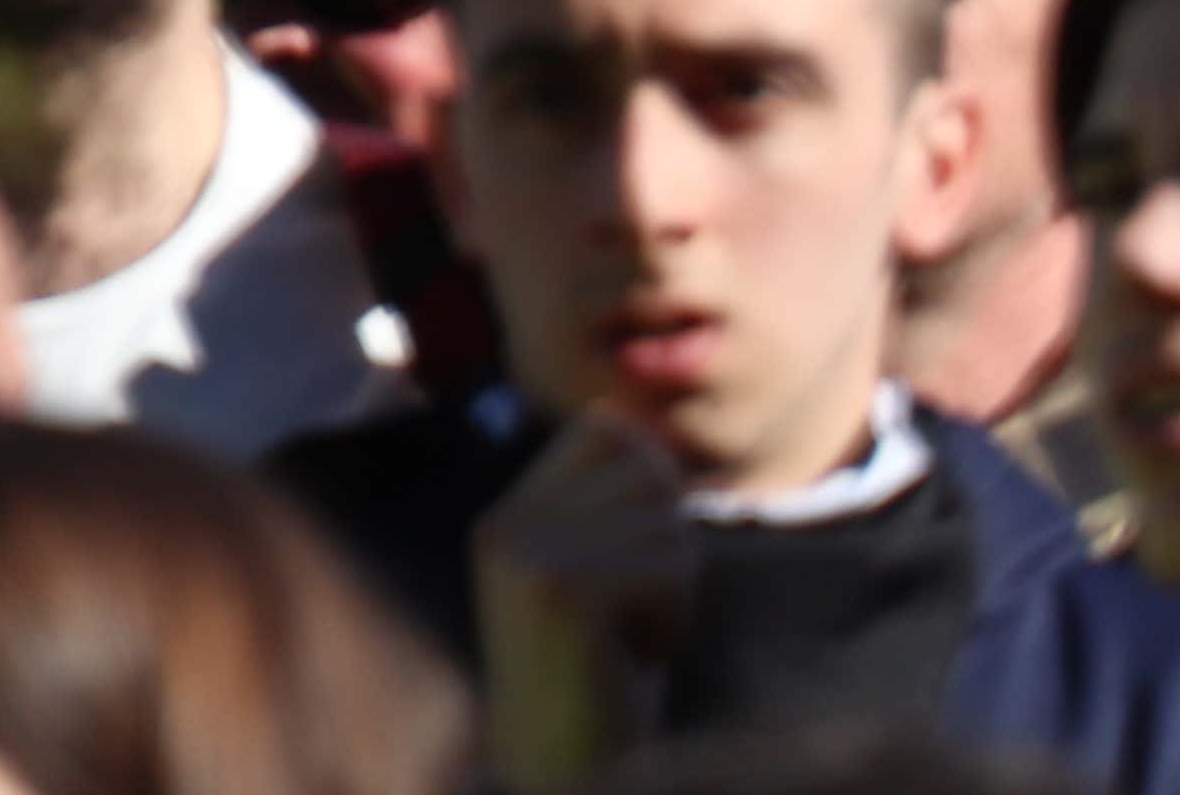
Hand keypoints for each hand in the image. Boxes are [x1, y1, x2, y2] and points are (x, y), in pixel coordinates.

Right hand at [469, 407, 699, 786]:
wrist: (560, 776)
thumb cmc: (598, 687)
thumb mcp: (591, 581)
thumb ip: (604, 508)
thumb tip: (627, 421)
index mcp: (505, 518)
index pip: (606, 430)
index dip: (653, 482)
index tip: (638, 560)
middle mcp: (505, 524)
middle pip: (647, 472)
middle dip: (669, 544)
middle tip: (633, 615)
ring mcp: (525, 554)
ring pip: (665, 524)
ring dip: (674, 590)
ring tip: (628, 641)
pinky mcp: (559, 588)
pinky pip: (664, 567)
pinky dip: (670, 620)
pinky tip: (628, 658)